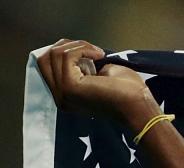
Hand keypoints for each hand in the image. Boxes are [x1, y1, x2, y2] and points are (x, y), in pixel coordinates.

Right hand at [36, 39, 158, 130]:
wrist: (139, 105)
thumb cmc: (127, 90)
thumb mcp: (97, 73)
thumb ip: (79, 65)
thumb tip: (67, 49)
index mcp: (65, 96)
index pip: (46, 66)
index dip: (64, 51)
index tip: (87, 51)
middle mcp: (60, 97)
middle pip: (43, 58)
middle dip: (67, 46)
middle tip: (91, 49)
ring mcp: (63, 93)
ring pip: (54, 54)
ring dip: (78, 46)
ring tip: (98, 53)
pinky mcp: (70, 86)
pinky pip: (66, 56)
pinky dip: (83, 48)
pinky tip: (99, 55)